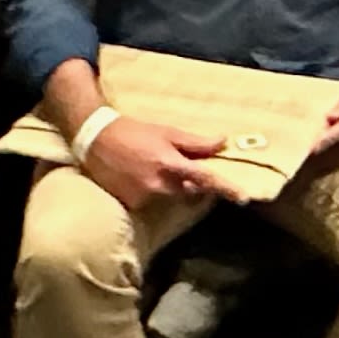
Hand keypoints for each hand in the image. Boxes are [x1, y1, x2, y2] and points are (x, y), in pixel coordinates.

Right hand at [79, 116, 230, 210]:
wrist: (95, 140)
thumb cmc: (134, 132)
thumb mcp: (167, 132)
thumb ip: (195, 142)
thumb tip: (223, 142)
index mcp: (170, 164)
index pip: (204, 179)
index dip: (225, 188)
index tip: (243, 198)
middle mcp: (158, 185)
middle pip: (190, 192)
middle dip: (193, 183)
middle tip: (179, 166)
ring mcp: (144, 197)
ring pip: (172, 198)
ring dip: (172, 187)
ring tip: (154, 166)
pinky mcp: (131, 205)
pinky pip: (154, 203)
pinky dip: (154, 192)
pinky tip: (142, 176)